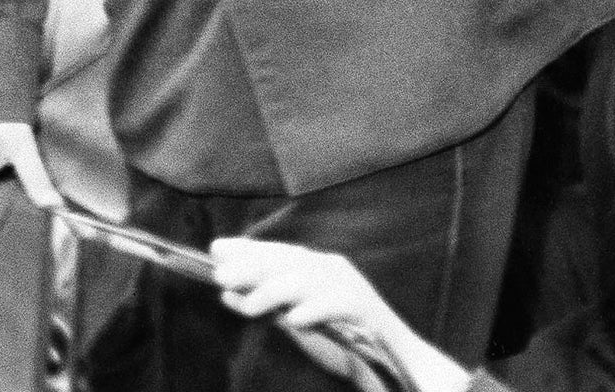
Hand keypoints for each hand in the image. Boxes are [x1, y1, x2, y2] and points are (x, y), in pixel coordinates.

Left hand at [213, 239, 467, 391]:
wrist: (398, 366)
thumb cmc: (348, 344)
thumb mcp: (299, 323)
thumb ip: (268, 308)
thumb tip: (227, 295)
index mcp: (320, 268)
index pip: (279, 252)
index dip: (248, 249)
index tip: (216, 249)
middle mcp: (334, 270)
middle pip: (289, 260)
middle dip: (253, 266)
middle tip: (220, 275)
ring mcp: (351, 287)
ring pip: (308, 280)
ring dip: (275, 291)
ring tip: (248, 306)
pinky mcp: (367, 312)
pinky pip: (337, 305)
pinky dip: (315, 310)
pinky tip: (294, 320)